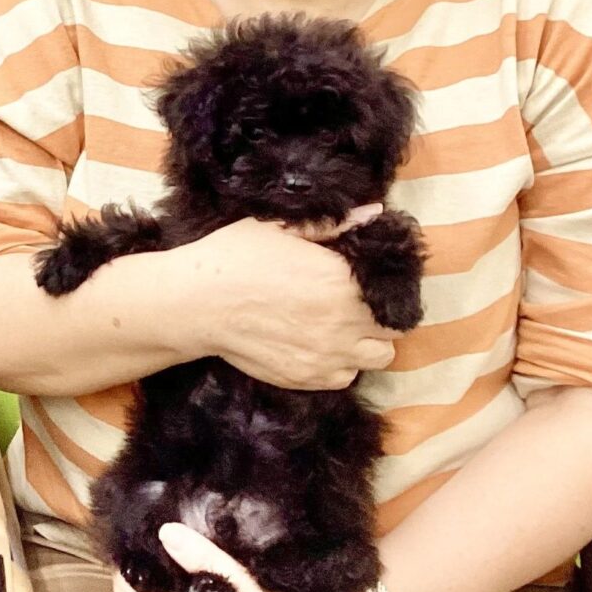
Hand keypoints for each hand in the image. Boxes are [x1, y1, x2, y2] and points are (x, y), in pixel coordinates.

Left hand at [112, 523, 389, 591]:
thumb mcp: (239, 585)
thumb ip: (203, 559)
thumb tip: (166, 532)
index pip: (127, 589)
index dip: (126, 559)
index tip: (133, 528)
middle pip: (142, 590)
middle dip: (144, 559)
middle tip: (150, 522)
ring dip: (164, 566)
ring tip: (170, 530)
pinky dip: (181, 575)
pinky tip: (194, 551)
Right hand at [165, 216, 400, 388]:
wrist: (195, 303)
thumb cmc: (235, 257)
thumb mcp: (281, 228)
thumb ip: (333, 224)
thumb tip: (374, 213)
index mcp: (342, 280)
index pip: (395, 291)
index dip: (387, 285)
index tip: (369, 280)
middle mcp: (343, 323)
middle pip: (393, 329)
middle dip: (381, 315)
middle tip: (357, 303)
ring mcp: (327, 356)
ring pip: (378, 357)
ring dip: (367, 342)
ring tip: (342, 327)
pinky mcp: (307, 378)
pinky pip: (346, 377)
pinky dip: (341, 364)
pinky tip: (319, 345)